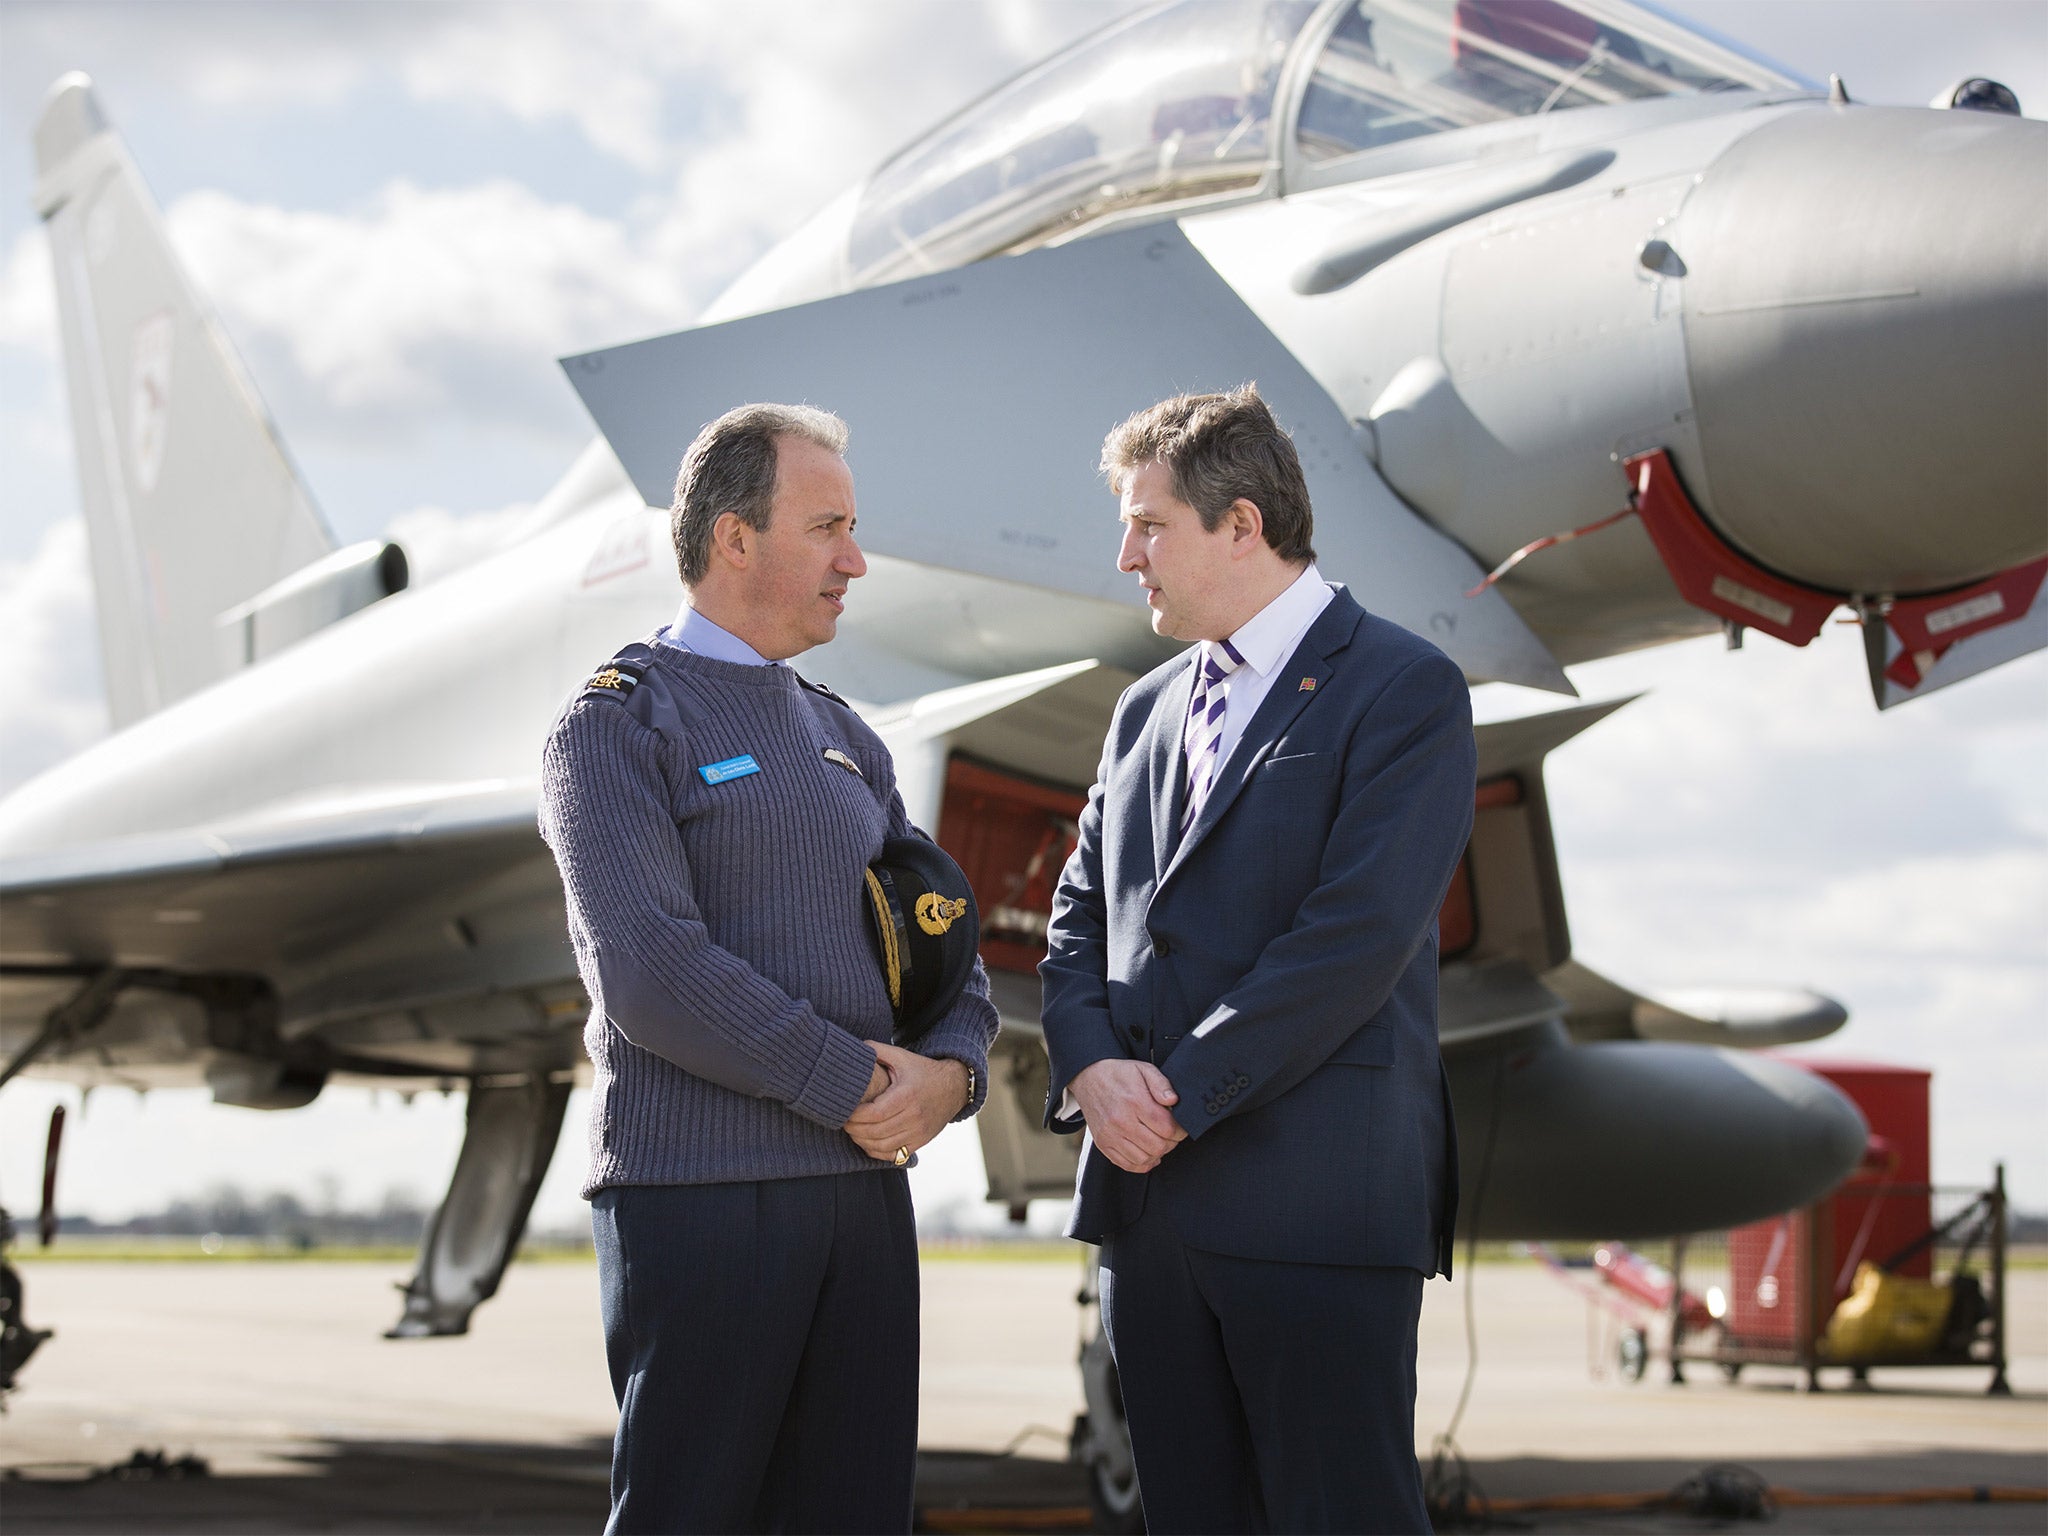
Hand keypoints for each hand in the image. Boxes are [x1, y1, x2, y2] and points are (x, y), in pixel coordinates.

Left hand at [845, 1043, 967, 1162]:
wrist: (954, 1086)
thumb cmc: (922, 1071)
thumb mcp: (901, 1056)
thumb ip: (877, 1050)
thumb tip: (855, 1048)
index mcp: (907, 1095)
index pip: (874, 1113)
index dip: (855, 1116)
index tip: (844, 1111)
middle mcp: (914, 1116)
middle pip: (876, 1132)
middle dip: (854, 1130)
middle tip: (843, 1123)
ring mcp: (919, 1132)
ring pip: (883, 1147)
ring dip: (863, 1142)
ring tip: (853, 1132)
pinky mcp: (921, 1142)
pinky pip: (894, 1155)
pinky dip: (877, 1152)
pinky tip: (868, 1142)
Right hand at [1069, 1059, 1184, 1173]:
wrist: (1088, 1077)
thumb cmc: (1119, 1074)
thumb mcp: (1144, 1069)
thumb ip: (1161, 1084)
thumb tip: (1173, 1100)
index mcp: (1135, 1102)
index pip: (1167, 1128)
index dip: (1180, 1131)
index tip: (1180, 1127)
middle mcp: (1121, 1121)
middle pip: (1157, 1146)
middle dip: (1171, 1143)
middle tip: (1171, 1134)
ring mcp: (1110, 1135)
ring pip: (1144, 1158)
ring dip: (1157, 1153)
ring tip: (1159, 1141)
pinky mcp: (1103, 1144)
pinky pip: (1127, 1164)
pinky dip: (1142, 1163)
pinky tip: (1147, 1152)